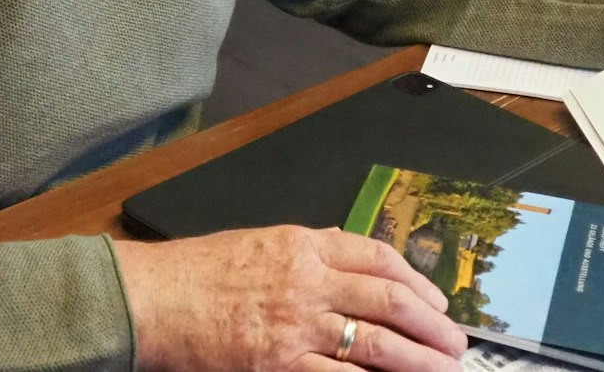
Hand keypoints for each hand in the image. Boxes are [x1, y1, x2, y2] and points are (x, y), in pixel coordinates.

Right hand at [111, 225, 466, 371]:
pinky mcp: (279, 364)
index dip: (415, 279)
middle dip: (429, 323)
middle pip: (388, 299)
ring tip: (441, 369)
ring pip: (376, 343)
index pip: (375, 256)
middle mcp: (307, 280)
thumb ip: (304, 252)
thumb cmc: (192, 273)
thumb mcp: (255, 244)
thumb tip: (346, 261)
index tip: (435, 300)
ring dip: (416, 360)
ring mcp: (296, 324)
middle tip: (454, 342)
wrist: (150, 300)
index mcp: (301, 244)